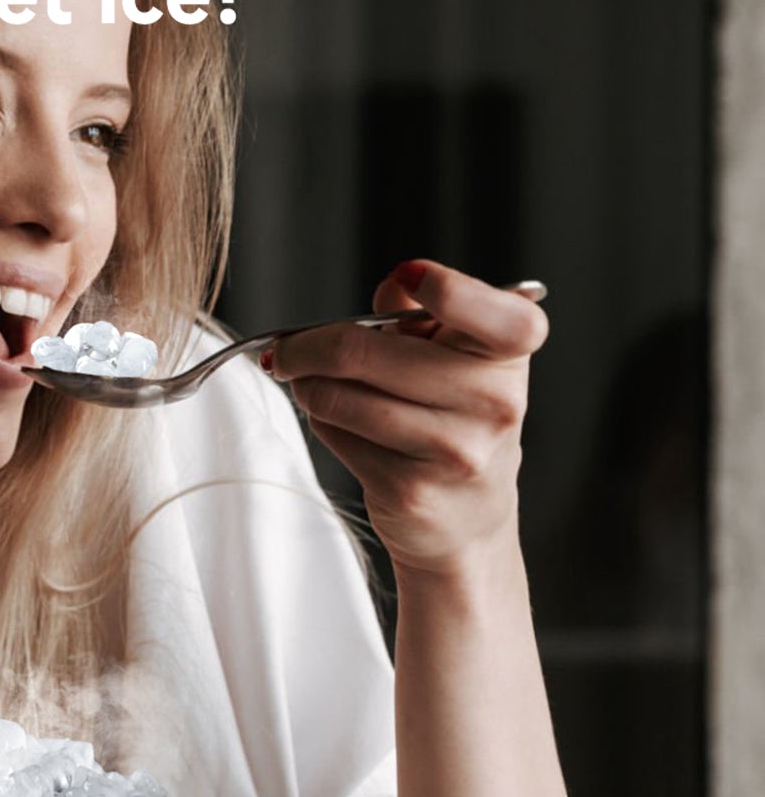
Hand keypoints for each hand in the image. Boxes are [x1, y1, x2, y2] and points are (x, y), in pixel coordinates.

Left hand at [265, 260, 548, 576]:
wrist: (469, 518)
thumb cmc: (455, 420)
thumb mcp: (456, 358)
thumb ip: (424, 315)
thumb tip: (395, 288)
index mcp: (509, 358)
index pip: (501, 317)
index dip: (450, 290)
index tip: (409, 278)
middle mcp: (492, 404)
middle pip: (362, 352)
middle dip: (306, 346)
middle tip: (287, 348)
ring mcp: (453, 452)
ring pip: (339, 398)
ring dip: (307, 387)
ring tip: (308, 384)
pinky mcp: (410, 489)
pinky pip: (337, 437)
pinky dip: (322, 422)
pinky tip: (336, 421)